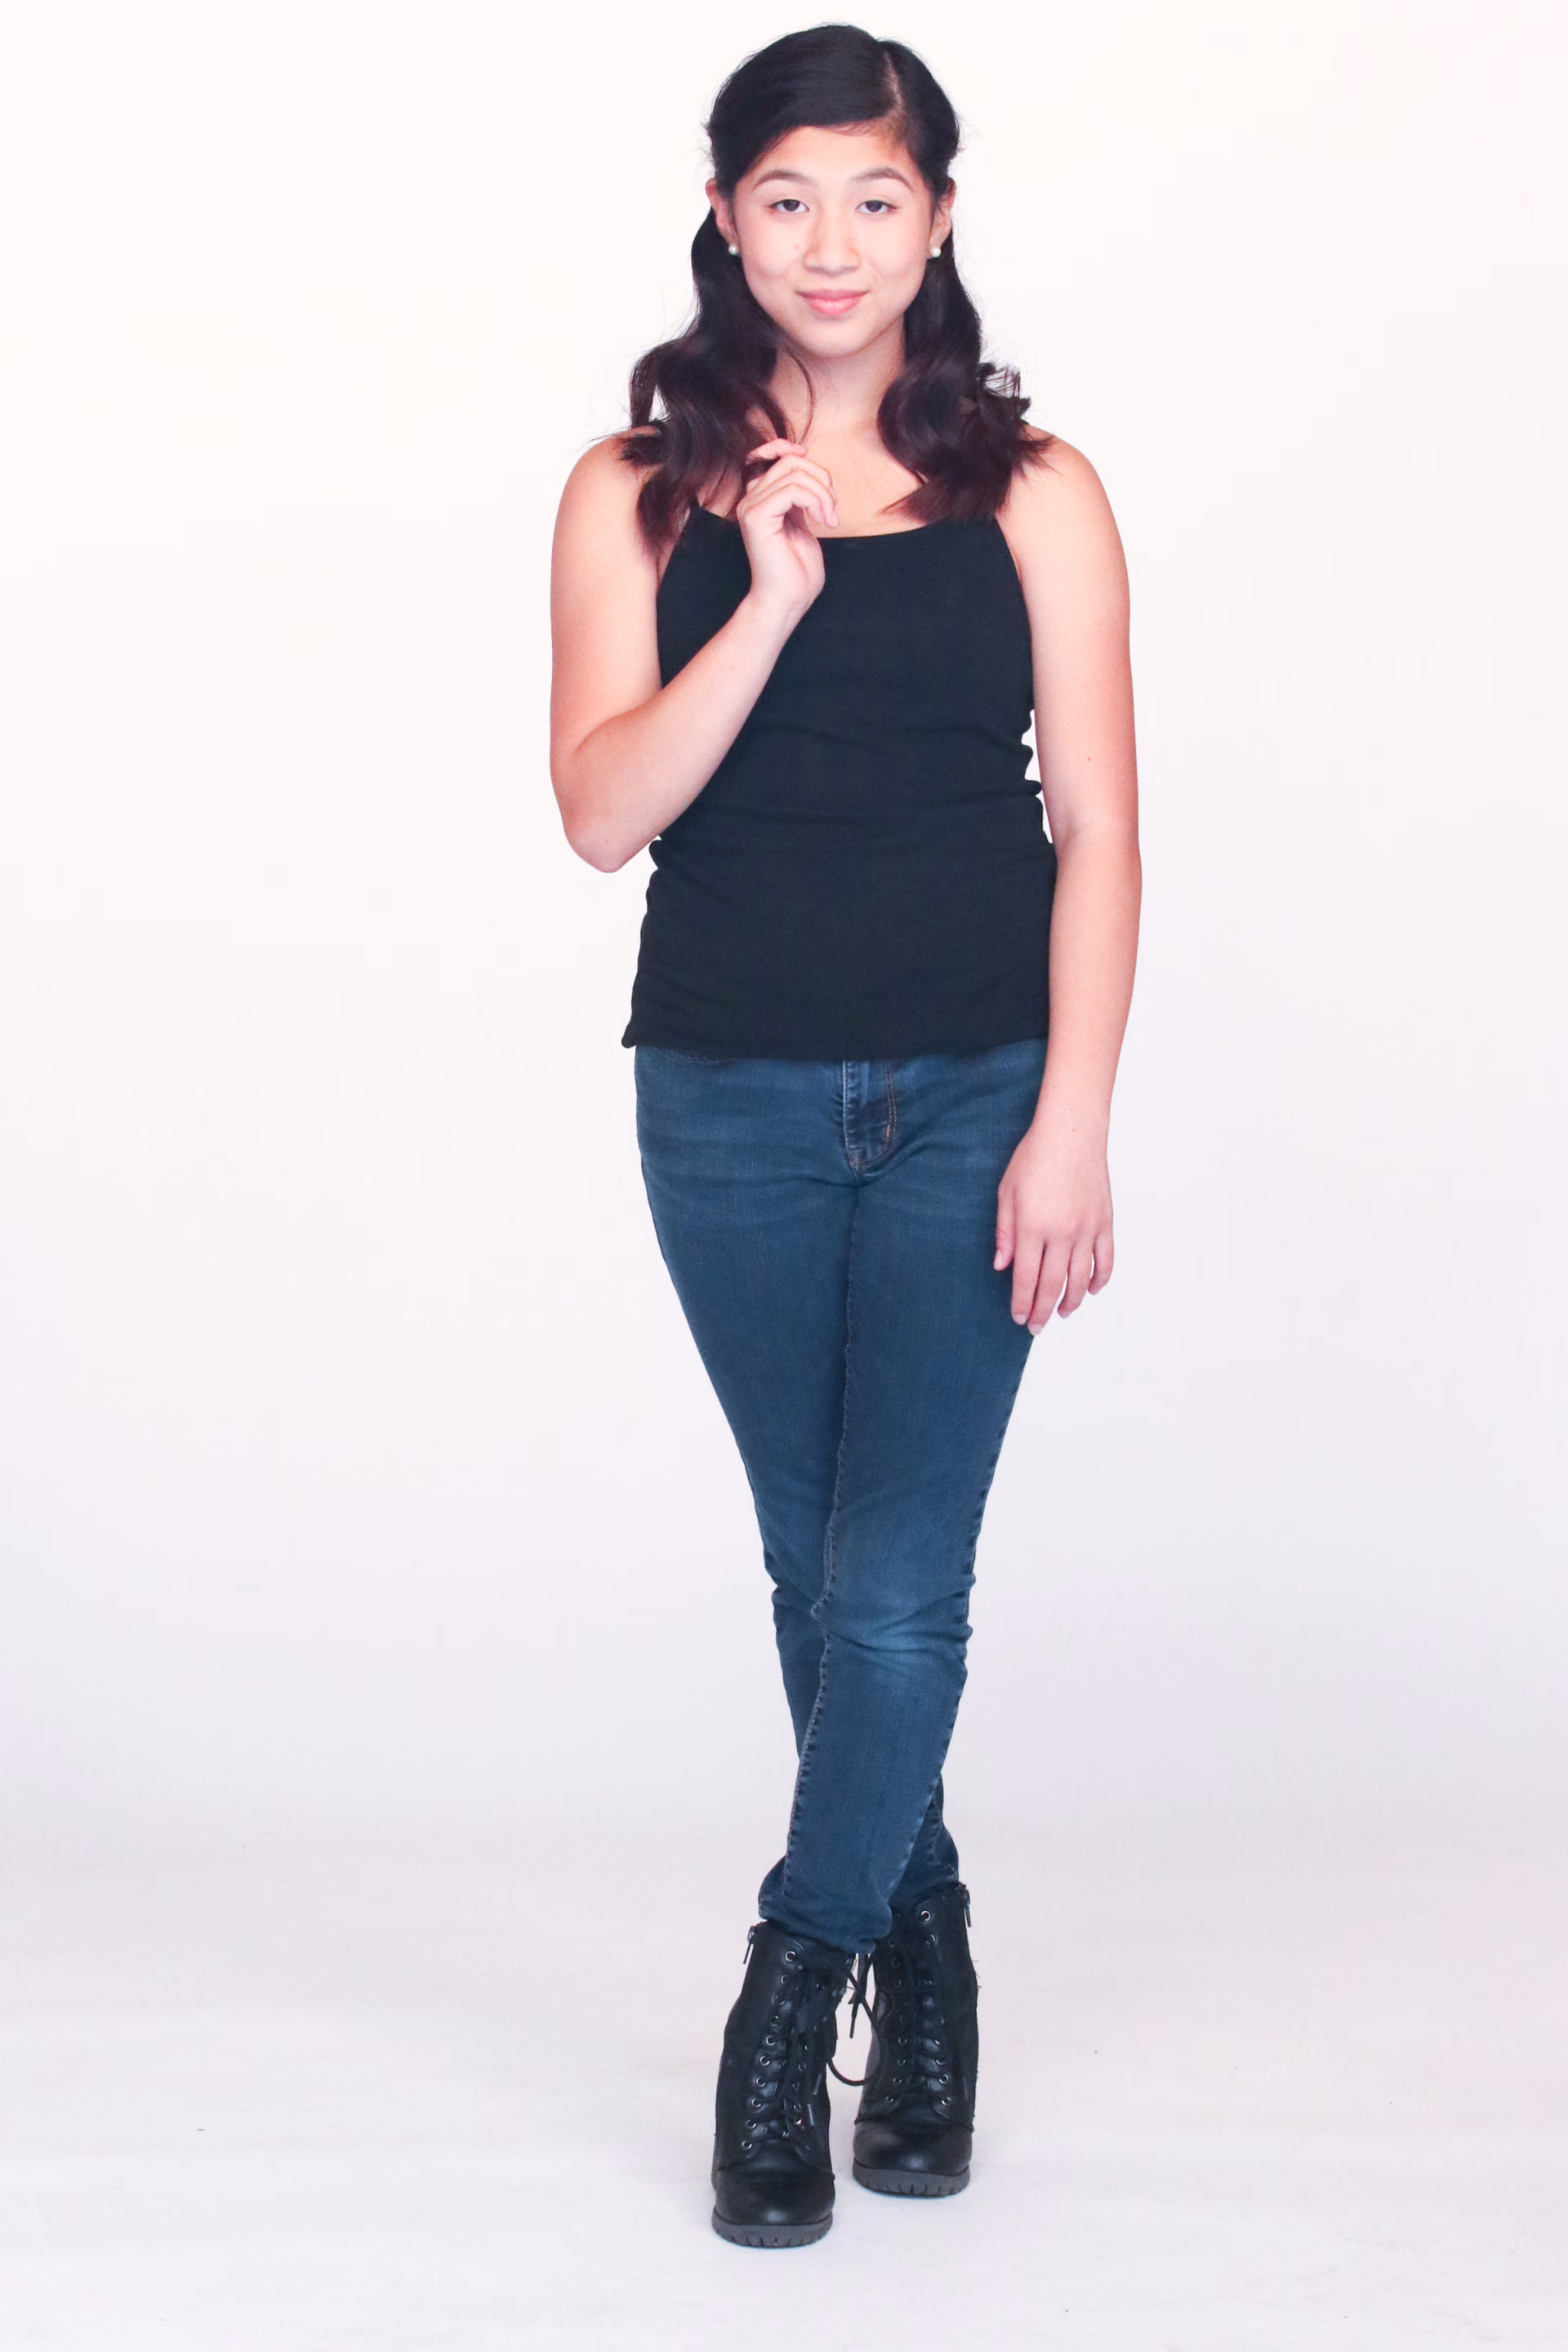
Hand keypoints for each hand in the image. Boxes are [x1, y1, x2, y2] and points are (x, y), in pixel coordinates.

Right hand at [734, 440, 837, 624]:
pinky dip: (816, 501)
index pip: (768, 454)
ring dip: (823, 493)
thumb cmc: (797, 570)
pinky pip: (792, 489)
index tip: (810, 459)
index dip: (788, 447)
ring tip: (830, 518)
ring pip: (794, 472)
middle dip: (821, 479)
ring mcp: (750, 508)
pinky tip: (823, 521)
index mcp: (760, 499)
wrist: (787, 601)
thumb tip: (808, 467)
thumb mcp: (803, 522)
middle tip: (833, 509)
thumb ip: (800, 495)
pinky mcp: (756, 518)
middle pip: (789, 461)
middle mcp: (750, 500)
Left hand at [994, 1119, 1113, 1332]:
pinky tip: (1093, 1290)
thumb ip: (1004, 1232)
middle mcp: (1061, 1233)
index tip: (1019, 1318)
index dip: (1022, 1302)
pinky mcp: (1105, 1222)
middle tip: (1036, 1327)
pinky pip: (1105, 1260)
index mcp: (1032, 1227)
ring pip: (1081, 1279)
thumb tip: (1001, 1266)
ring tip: (1062, 1312)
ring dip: (1072, 1301)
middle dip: (1043, 1310)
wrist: (1072, 1132)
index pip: (1026, 1278)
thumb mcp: (1007, 1192)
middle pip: (1052, 1285)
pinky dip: (1101, 1279)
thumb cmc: (1034, 1157)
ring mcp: (1087, 1229)